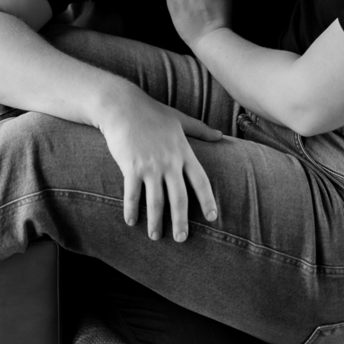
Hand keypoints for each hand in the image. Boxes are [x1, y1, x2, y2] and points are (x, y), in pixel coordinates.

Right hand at [96, 82, 222, 241]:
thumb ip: (200, 129)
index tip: (212, 218)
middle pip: (179, 198)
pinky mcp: (131, 166)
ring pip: (156, 201)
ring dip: (155, 222)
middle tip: (181, 239)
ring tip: (155, 236)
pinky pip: (132, 194)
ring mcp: (150, 165)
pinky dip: (131, 210)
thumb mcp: (179, 119)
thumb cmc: (151, 111)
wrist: (122, 105)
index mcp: (183, 152)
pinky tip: (131, 222)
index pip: (201, 181)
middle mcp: (169, 162)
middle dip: (181, 221)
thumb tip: (221, 135)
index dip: (208, 200)